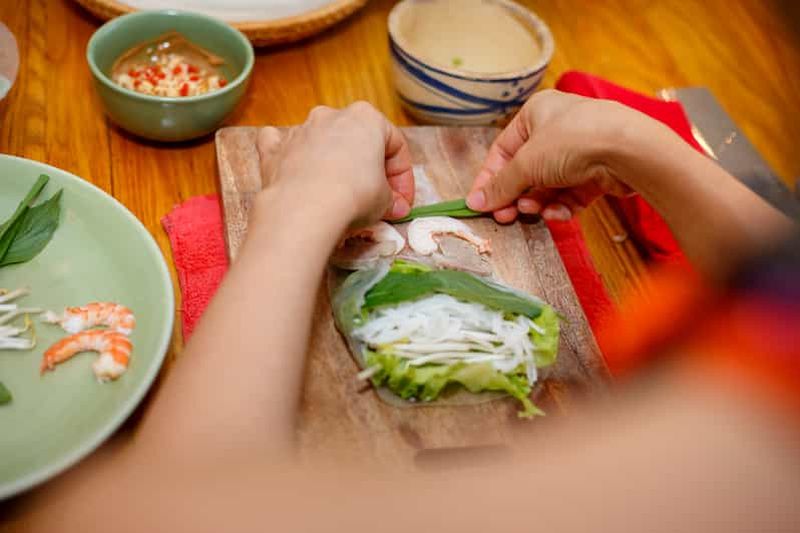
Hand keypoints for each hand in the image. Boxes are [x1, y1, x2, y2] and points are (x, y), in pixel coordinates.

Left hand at [257, 102, 413, 227]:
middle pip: (358, 142)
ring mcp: (300, 130)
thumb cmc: (355, 196)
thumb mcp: (386, 200)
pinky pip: (282, 145)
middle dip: (369, 170)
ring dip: (334, 165)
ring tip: (341, 198)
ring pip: (322, 141)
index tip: (402, 202)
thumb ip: (391, 198)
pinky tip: (294, 170)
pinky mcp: (275, 150)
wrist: (305, 209)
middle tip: (378, 201)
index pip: (395, 146)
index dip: (403, 178)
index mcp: (367, 118)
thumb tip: (393, 207)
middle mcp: (331, 116)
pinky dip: (289, 155)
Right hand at [466, 90, 667, 222]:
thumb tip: (475, 202)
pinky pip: (571, 193)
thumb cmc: (574, 141)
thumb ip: (500, 185)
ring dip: (538, 202)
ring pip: (548, 184)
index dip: (489, 179)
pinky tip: (558, 214)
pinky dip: (562, 206)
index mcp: (536, 113)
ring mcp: (579, 150)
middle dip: (516, 195)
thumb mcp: (527, 163)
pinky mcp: (597, 171)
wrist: (629, 150)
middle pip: (525, 170)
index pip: (502, 150)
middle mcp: (557, 128)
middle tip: (506, 217)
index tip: (480, 205)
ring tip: (533, 212)